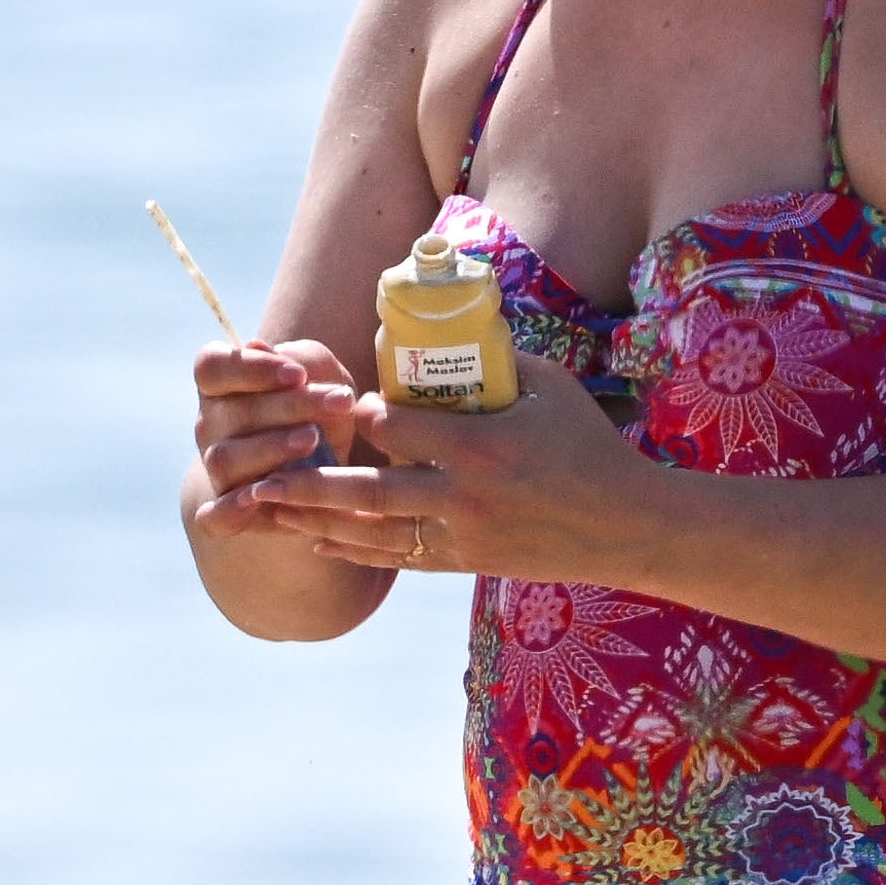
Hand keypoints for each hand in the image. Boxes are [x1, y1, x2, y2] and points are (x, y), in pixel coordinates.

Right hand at [186, 337, 363, 554]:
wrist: (321, 470)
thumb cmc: (321, 412)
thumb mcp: (324, 377)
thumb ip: (303, 360)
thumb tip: (259, 346)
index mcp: (222, 385)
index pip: (212, 366)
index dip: (250, 367)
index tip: (298, 374)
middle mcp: (211, 425)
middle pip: (232, 413)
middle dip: (288, 406)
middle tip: (337, 402)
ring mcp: (215, 470)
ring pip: (226, 459)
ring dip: (270, 448)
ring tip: (313, 440)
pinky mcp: (226, 512)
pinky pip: (214, 514)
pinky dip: (231, 509)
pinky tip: (263, 497)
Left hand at [236, 353, 651, 584]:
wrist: (626, 524)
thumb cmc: (590, 445)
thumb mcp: (549, 388)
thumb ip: (495, 360)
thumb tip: (449, 322)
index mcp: (482, 445)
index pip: (399, 428)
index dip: (360, 415)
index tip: (338, 403)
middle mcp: (464, 495)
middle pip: (368, 491)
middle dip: (308, 483)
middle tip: (260, 473)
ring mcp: (463, 535)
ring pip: (373, 532)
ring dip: (314, 521)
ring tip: (268, 508)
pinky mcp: (466, 562)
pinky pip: (397, 559)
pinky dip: (352, 551)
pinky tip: (314, 541)